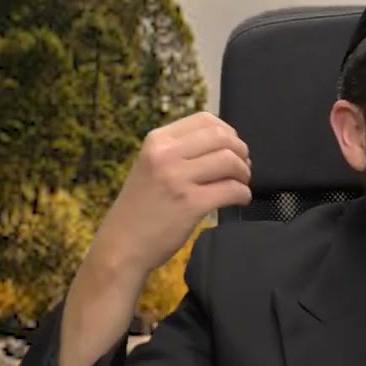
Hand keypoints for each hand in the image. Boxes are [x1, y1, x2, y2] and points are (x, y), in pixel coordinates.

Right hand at [92, 111, 251, 278]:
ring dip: (244, 173)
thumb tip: (225, 144)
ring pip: (230, 161)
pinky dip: (243, 194)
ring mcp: (178, 178)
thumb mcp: (151, 167)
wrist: (121, 246)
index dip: (228, 132)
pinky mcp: (191, 204)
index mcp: (157, 141)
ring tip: (241, 184)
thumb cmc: (140, 209)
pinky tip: (240, 200)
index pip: (204, 119)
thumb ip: (180, 152)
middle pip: (222, 137)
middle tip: (243, 168)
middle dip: (241, 152)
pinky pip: (232, 190)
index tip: (232, 148)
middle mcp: (166, 154)